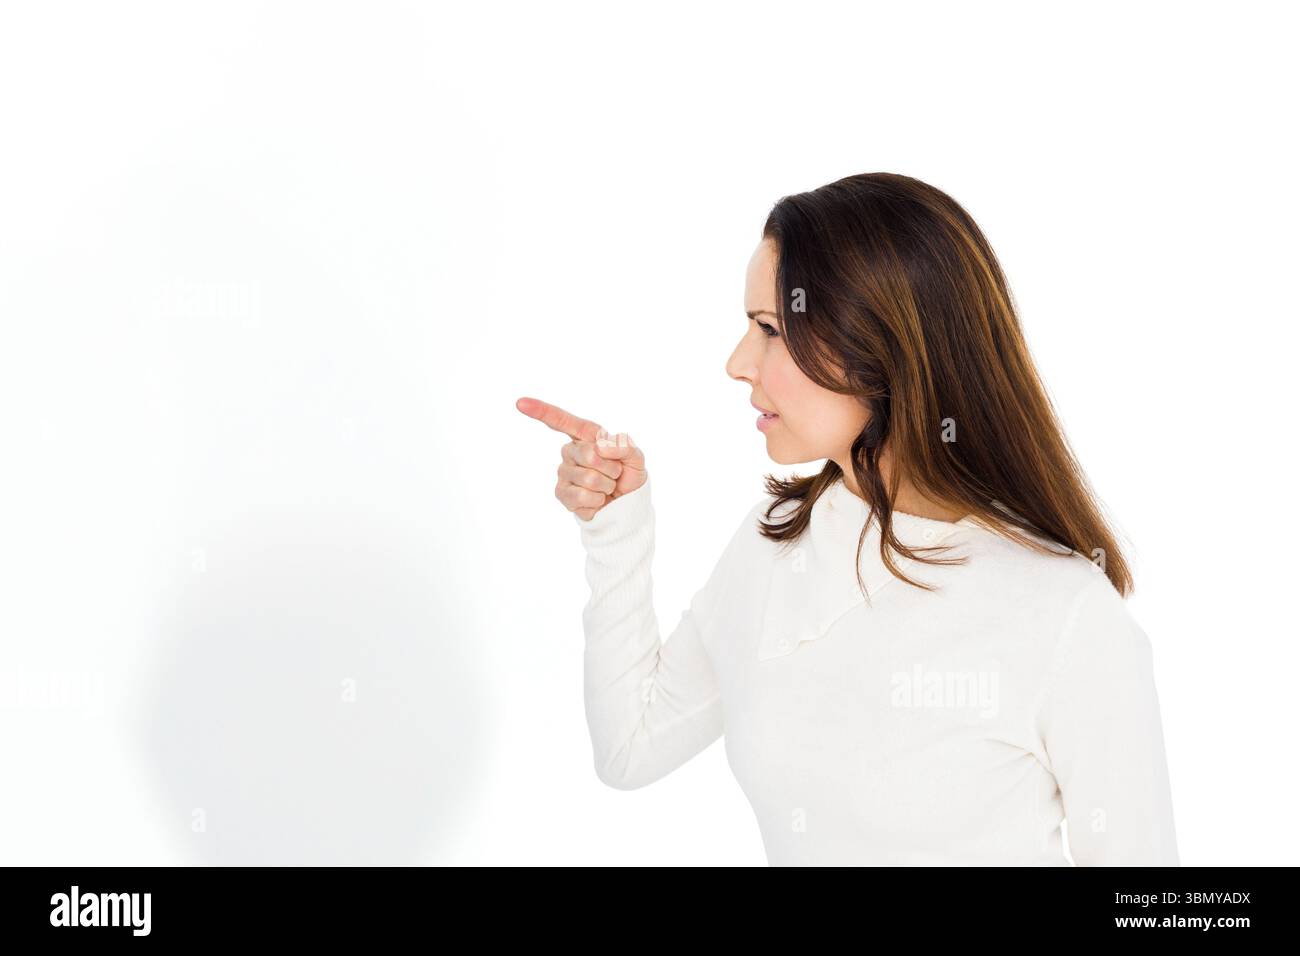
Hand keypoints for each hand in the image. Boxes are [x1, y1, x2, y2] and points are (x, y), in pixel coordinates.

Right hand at [516, 396, 647, 519]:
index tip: (521, 403)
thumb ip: (623, 445)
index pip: (562, 421)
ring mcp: (564, 473)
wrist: (627, 504)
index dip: (541, 411)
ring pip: (588, 479)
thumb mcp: (636, 456)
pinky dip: (597, 500)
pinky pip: (582, 497)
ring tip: (606, 486)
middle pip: (589, 455)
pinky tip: (597, 499)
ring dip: (606, 486)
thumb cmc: (628, 475)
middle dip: (611, 468)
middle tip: (614, 473)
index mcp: (585, 436)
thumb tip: (599, 446)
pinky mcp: (562, 494)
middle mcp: (570, 452)